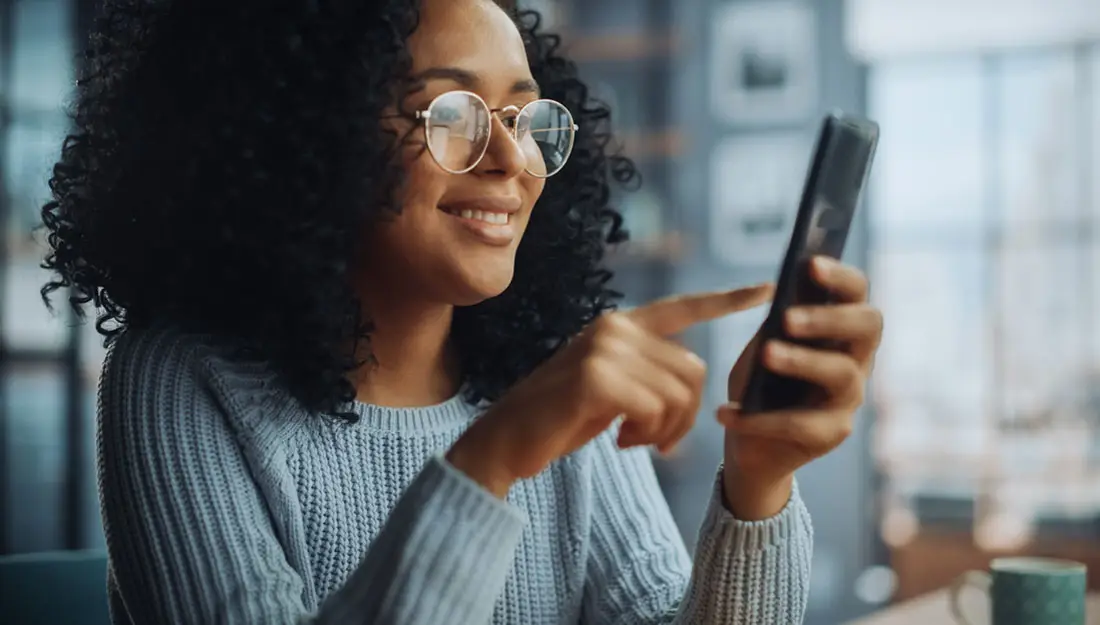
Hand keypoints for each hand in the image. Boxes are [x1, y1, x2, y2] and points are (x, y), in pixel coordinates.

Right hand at [447, 284, 773, 497]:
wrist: (507, 439)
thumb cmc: (562, 416)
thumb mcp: (611, 386)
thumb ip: (647, 371)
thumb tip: (694, 380)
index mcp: (620, 324)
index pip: (683, 307)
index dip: (727, 299)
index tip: (766, 288)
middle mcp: (614, 327)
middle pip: (692, 370)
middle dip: (686, 415)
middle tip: (658, 441)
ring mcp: (604, 348)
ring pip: (678, 393)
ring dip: (666, 430)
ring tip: (634, 440)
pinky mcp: (597, 377)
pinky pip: (655, 409)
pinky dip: (647, 435)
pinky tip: (621, 441)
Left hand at [721, 257, 882, 518]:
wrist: (750, 445)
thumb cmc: (758, 384)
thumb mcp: (760, 348)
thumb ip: (773, 326)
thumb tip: (777, 296)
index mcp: (842, 330)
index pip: (857, 293)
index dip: (840, 276)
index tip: (809, 263)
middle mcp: (856, 360)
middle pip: (867, 327)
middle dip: (829, 317)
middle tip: (788, 317)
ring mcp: (849, 399)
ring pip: (840, 372)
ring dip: (801, 361)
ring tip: (767, 354)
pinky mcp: (832, 434)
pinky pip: (800, 423)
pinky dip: (758, 418)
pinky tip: (725, 413)